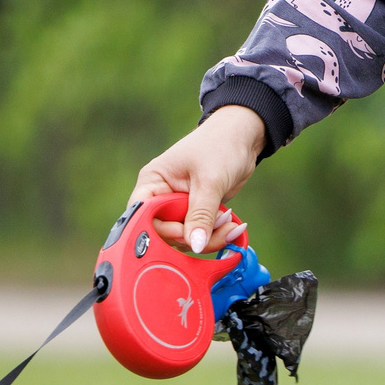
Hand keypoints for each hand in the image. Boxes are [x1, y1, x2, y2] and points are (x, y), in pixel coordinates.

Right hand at [129, 106, 265, 253]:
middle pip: (164, 233)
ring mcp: (180, 207)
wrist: (243, 138)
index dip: (158, 230)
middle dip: (192, 236)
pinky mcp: (197, 213)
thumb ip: (201, 215)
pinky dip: (216, 235)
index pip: (141, 215)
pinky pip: (200, 235)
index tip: (184, 233)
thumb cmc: (220, 147)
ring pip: (185, 237)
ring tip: (230, 224)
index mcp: (153, 182)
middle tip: (219, 228)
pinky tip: (232, 225)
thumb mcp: (210, 181)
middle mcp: (162, 196)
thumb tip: (195, 245)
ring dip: (209, 237)